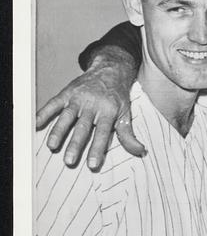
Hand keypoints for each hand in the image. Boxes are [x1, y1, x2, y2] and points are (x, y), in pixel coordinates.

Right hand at [35, 49, 144, 169]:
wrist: (110, 70)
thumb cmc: (118, 96)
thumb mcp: (126, 113)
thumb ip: (128, 134)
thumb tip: (140, 151)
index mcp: (109, 111)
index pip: (102, 133)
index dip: (97, 149)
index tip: (92, 165)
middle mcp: (93, 105)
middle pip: (83, 127)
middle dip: (75, 145)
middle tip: (69, 161)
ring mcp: (78, 98)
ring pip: (67, 116)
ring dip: (59, 131)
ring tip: (52, 146)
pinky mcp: (67, 93)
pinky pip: (54, 103)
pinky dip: (44, 113)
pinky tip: (36, 124)